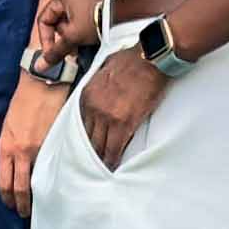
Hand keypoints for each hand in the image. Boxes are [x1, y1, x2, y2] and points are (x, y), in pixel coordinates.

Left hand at [0, 81, 56, 208]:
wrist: (42, 85)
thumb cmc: (23, 104)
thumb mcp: (7, 127)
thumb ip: (9, 149)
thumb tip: (13, 168)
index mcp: (6, 148)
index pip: (4, 183)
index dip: (8, 199)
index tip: (11, 205)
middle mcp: (20, 153)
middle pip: (19, 189)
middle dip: (22, 206)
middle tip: (25, 214)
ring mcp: (39, 150)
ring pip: (38, 183)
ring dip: (39, 197)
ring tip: (42, 204)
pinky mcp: (56, 145)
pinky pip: (54, 169)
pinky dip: (55, 180)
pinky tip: (57, 186)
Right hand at [26, 0, 101, 67]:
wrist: (125, 17)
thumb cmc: (97, 20)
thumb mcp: (72, 38)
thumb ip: (55, 52)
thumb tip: (40, 66)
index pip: (44, 20)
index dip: (45, 39)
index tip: (51, 54)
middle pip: (58, 23)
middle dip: (62, 40)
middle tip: (69, 51)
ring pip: (70, 24)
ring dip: (72, 39)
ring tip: (80, 48)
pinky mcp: (96, 6)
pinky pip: (82, 22)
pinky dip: (82, 34)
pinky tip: (88, 42)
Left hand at [70, 40, 165, 169]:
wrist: (149, 59)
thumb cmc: (131, 59)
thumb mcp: (105, 67)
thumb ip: (98, 82)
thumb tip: (100, 86)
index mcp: (86, 95)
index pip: (79, 123)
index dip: (82, 137)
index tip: (83, 147)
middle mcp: (92, 108)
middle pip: (85, 137)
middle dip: (87, 152)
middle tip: (87, 165)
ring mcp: (107, 117)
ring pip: (98, 145)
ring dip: (99, 158)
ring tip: (100, 170)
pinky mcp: (124, 123)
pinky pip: (114, 147)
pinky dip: (112, 159)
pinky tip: (112, 166)